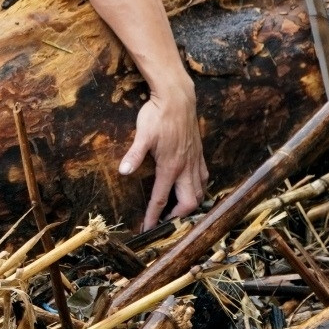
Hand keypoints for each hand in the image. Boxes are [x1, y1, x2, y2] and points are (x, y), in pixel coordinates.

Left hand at [119, 80, 207, 232]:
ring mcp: (195, 161)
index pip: (161, 199)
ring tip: (177, 210)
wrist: (178, 98)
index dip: (154, 217)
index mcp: (170, 167)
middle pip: (188, 202)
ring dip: (190, 204)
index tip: (148, 229)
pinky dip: (199, 188)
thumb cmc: (158, 115)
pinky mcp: (199, 154)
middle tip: (165, 222)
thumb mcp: (142, 135)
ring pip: (199, 192)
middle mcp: (186, 168)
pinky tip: (190, 188)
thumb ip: (134, 155)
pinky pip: (204, 178)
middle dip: (178, 217)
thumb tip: (123, 171)